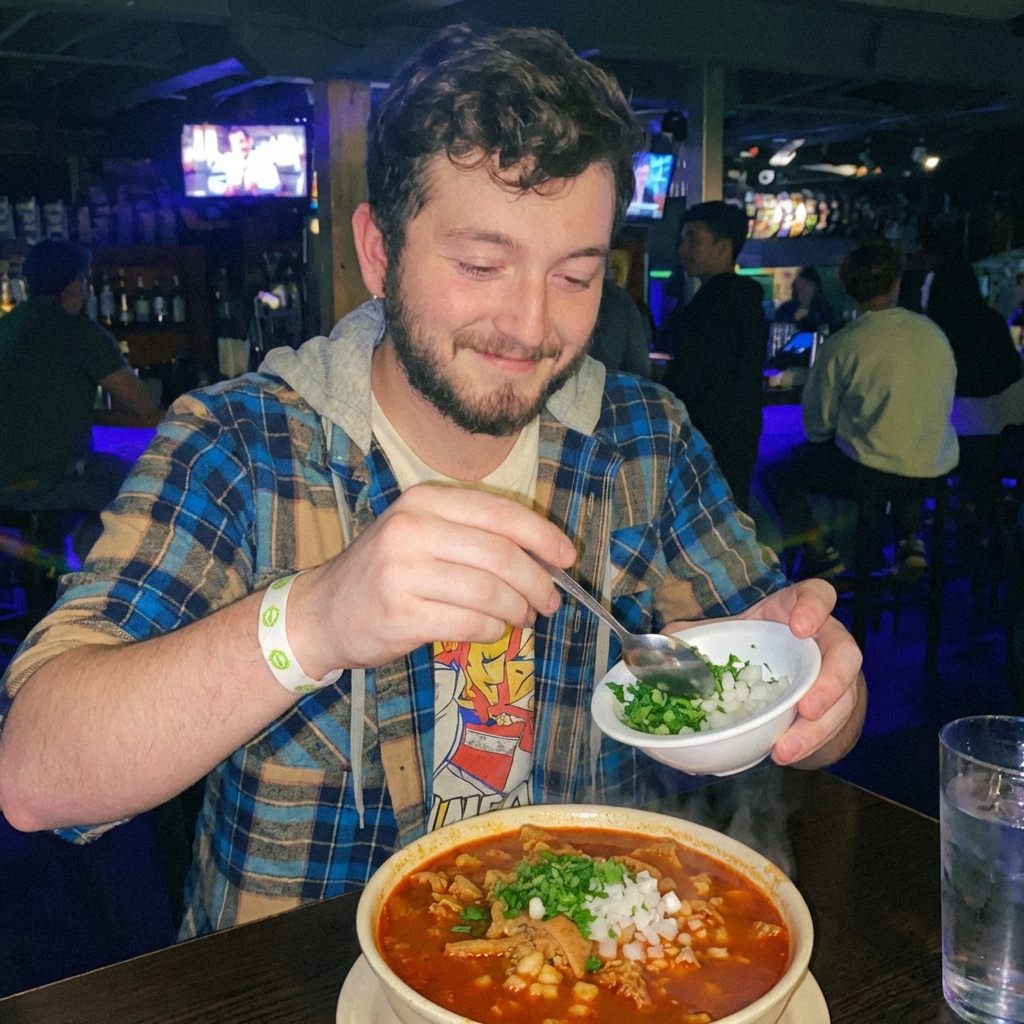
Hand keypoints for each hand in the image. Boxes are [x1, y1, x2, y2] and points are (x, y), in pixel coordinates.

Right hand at [287, 483, 575, 674]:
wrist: (323, 612)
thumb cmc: (385, 571)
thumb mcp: (420, 532)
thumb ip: (473, 534)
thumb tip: (544, 555)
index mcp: (424, 501)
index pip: (500, 513)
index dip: (542, 536)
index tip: (566, 556)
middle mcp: (412, 529)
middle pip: (501, 555)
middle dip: (537, 582)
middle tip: (549, 600)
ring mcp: (403, 572)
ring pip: (489, 592)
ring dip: (517, 610)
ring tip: (522, 618)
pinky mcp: (401, 614)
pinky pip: (469, 623)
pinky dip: (492, 630)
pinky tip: (492, 631)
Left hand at [663, 579, 863, 767]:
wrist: (791, 669)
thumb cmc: (760, 641)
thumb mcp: (734, 631)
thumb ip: (700, 633)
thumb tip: (664, 641)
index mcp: (799, 610)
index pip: (817, 595)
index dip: (814, 607)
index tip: (799, 626)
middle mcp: (827, 641)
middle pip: (846, 655)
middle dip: (830, 684)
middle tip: (806, 708)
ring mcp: (839, 676)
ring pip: (843, 702)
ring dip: (816, 730)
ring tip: (785, 750)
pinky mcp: (838, 709)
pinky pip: (832, 728)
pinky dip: (809, 745)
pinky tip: (783, 755)